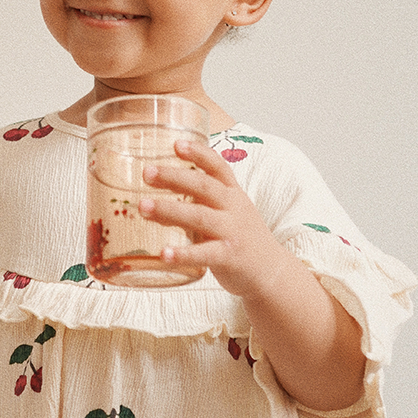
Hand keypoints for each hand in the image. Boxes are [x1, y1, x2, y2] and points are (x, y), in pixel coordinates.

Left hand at [139, 139, 286, 296]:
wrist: (274, 273)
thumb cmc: (239, 240)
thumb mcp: (221, 215)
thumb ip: (190, 205)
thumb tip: (148, 202)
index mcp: (232, 194)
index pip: (217, 166)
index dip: (199, 153)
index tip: (176, 144)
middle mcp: (233, 208)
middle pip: (203, 186)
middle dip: (174, 177)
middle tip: (146, 172)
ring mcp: (232, 232)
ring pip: (200, 216)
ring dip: (170, 210)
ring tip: (143, 207)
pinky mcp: (230, 257)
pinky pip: (205, 253)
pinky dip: (183, 253)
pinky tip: (163, 253)